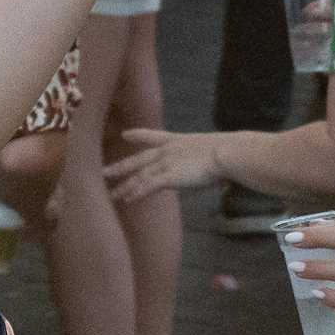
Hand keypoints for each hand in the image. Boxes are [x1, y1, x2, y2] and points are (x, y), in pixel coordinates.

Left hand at [104, 128, 225, 205]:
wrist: (228, 153)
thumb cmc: (230, 152)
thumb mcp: (216, 151)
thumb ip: (211, 159)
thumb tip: (220, 171)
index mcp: (179, 141)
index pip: (153, 136)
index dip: (138, 135)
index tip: (126, 133)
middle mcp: (168, 150)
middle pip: (138, 159)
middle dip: (120, 166)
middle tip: (103, 172)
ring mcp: (167, 163)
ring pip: (139, 176)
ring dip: (125, 186)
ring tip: (112, 195)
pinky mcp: (169, 176)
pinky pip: (147, 186)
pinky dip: (136, 193)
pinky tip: (127, 200)